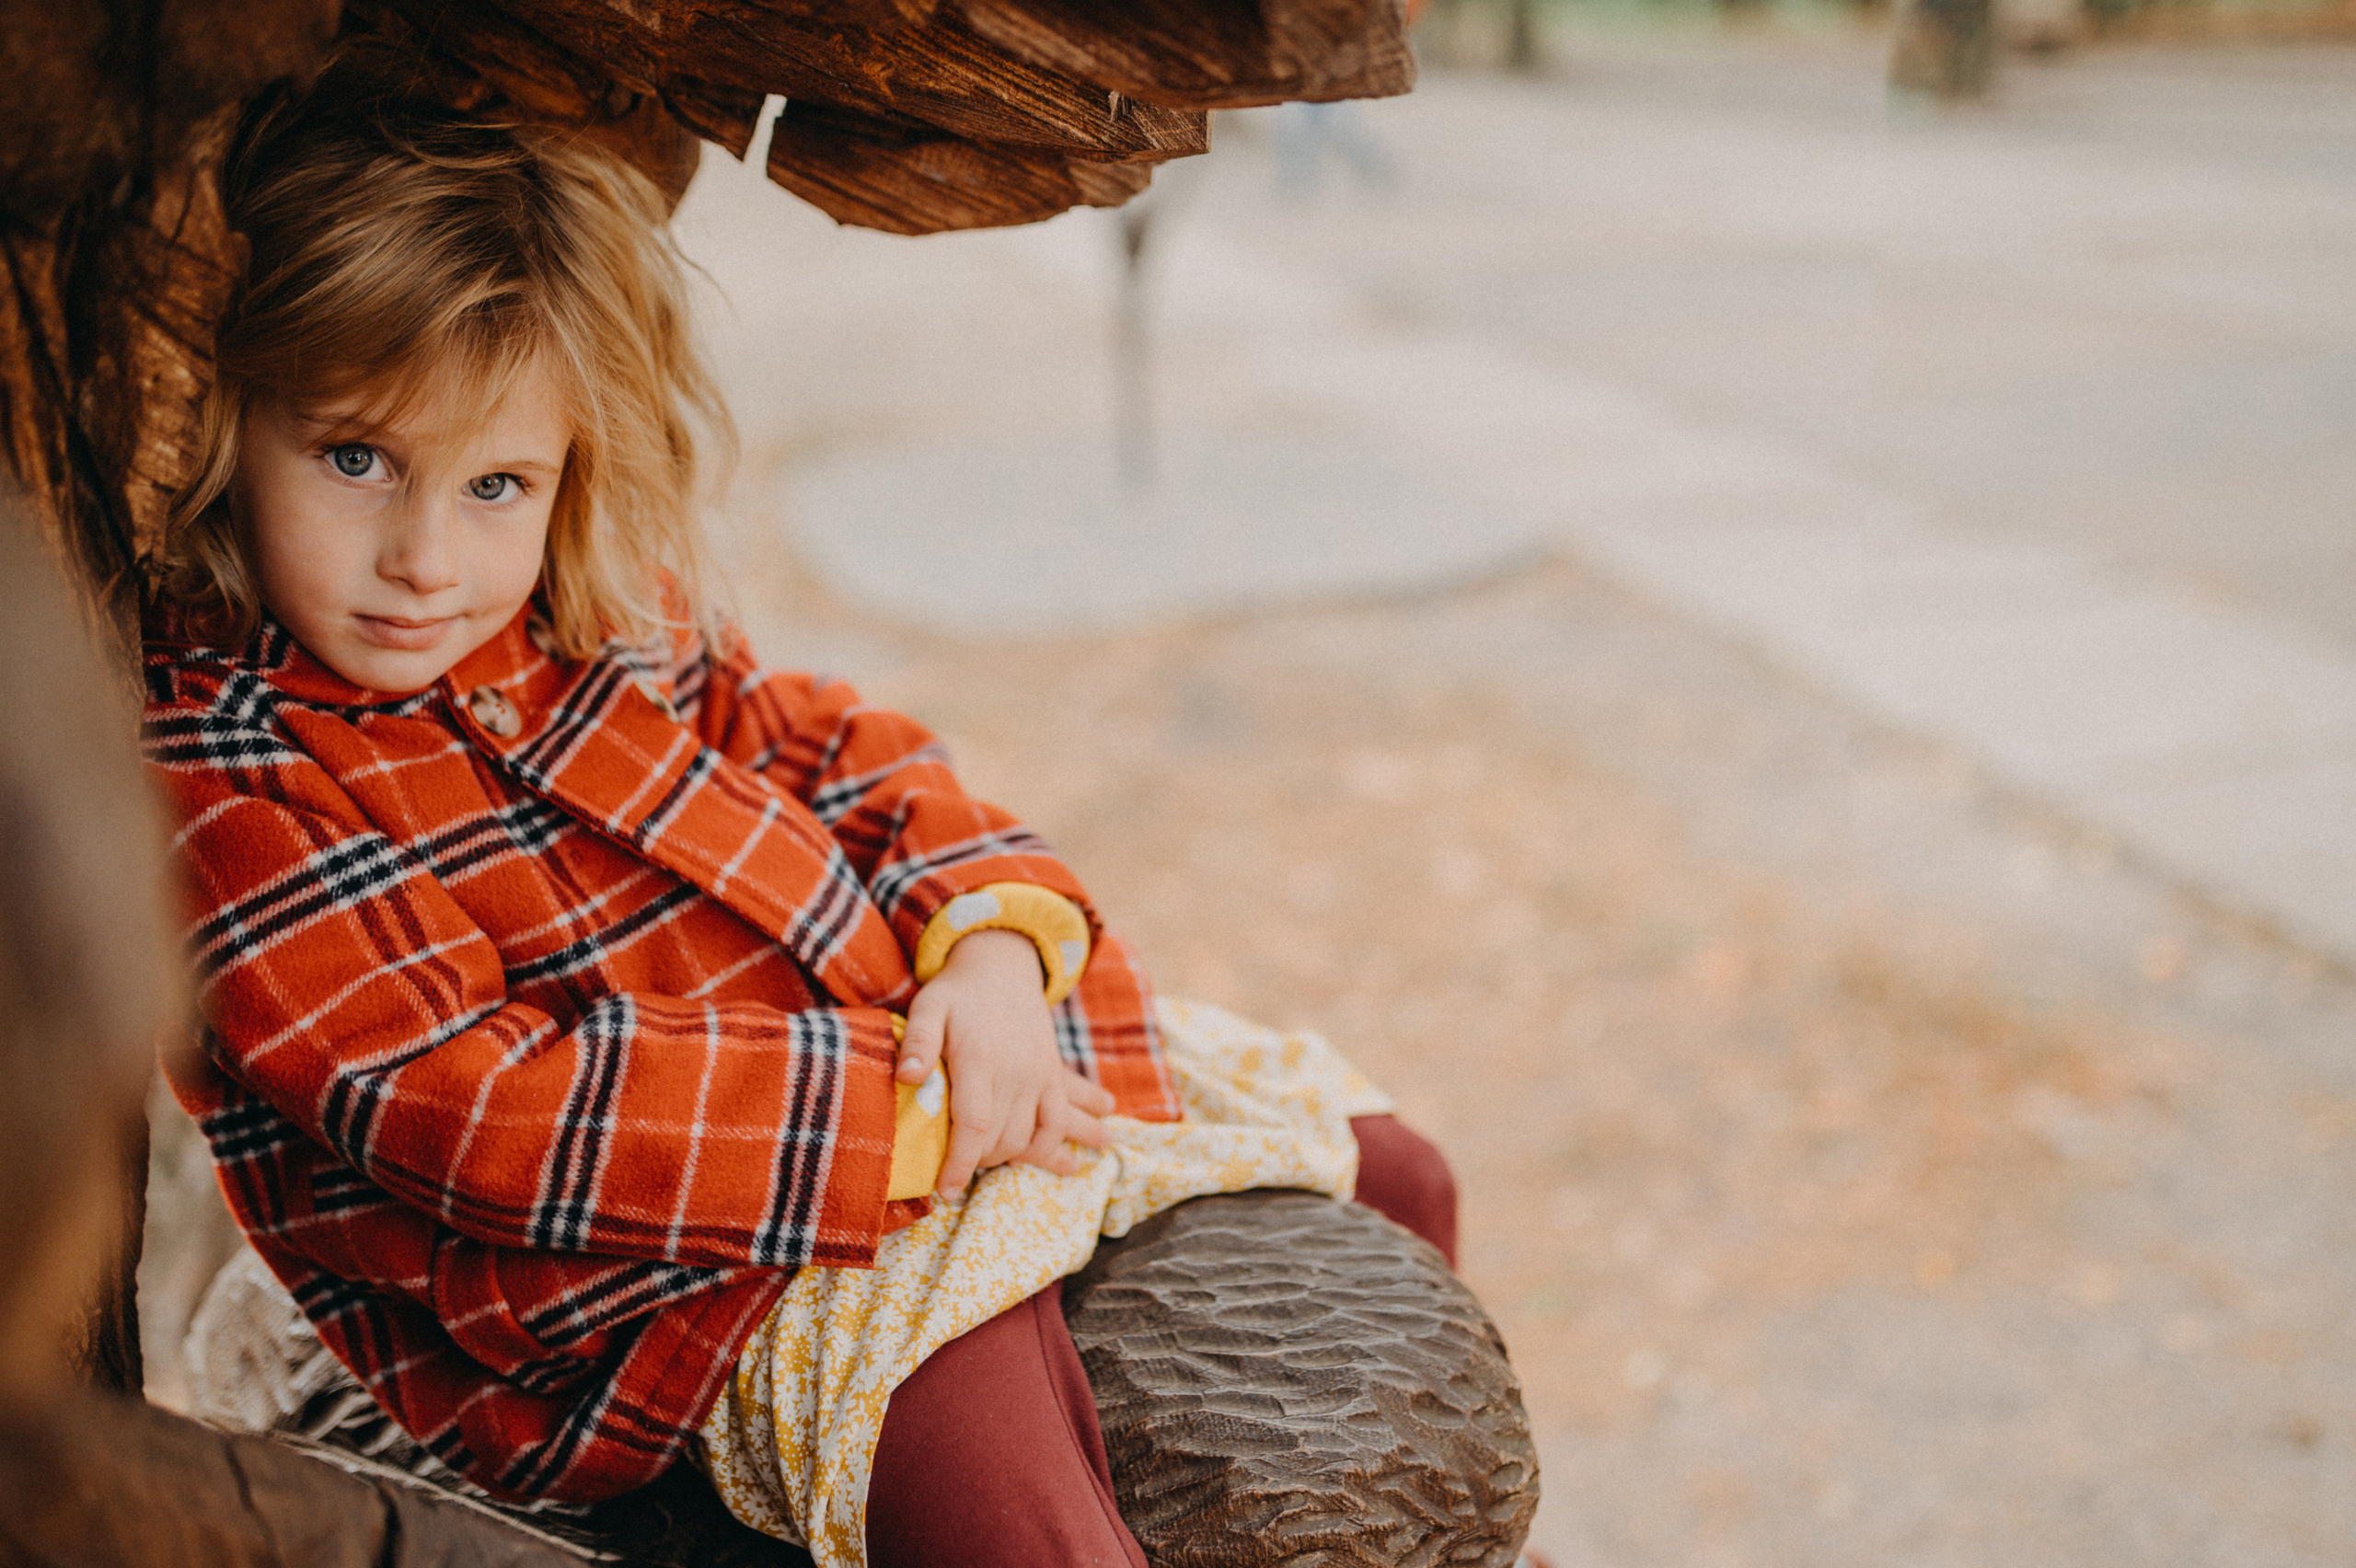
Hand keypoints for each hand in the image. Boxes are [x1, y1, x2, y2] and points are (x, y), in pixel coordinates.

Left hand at [897, 928, 1115, 1193]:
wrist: (1004, 966)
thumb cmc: (957, 993)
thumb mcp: (929, 1006)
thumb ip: (918, 1042)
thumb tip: (906, 1079)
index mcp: (980, 1058)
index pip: (974, 1124)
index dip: (960, 1163)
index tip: (945, 1191)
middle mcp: (1016, 1071)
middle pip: (1001, 1138)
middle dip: (977, 1162)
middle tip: (954, 1168)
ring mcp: (1040, 1074)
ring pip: (1031, 1137)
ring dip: (1009, 1158)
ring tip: (986, 1161)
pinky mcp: (1053, 1075)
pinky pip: (1057, 1122)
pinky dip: (1048, 1146)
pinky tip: (1031, 1157)